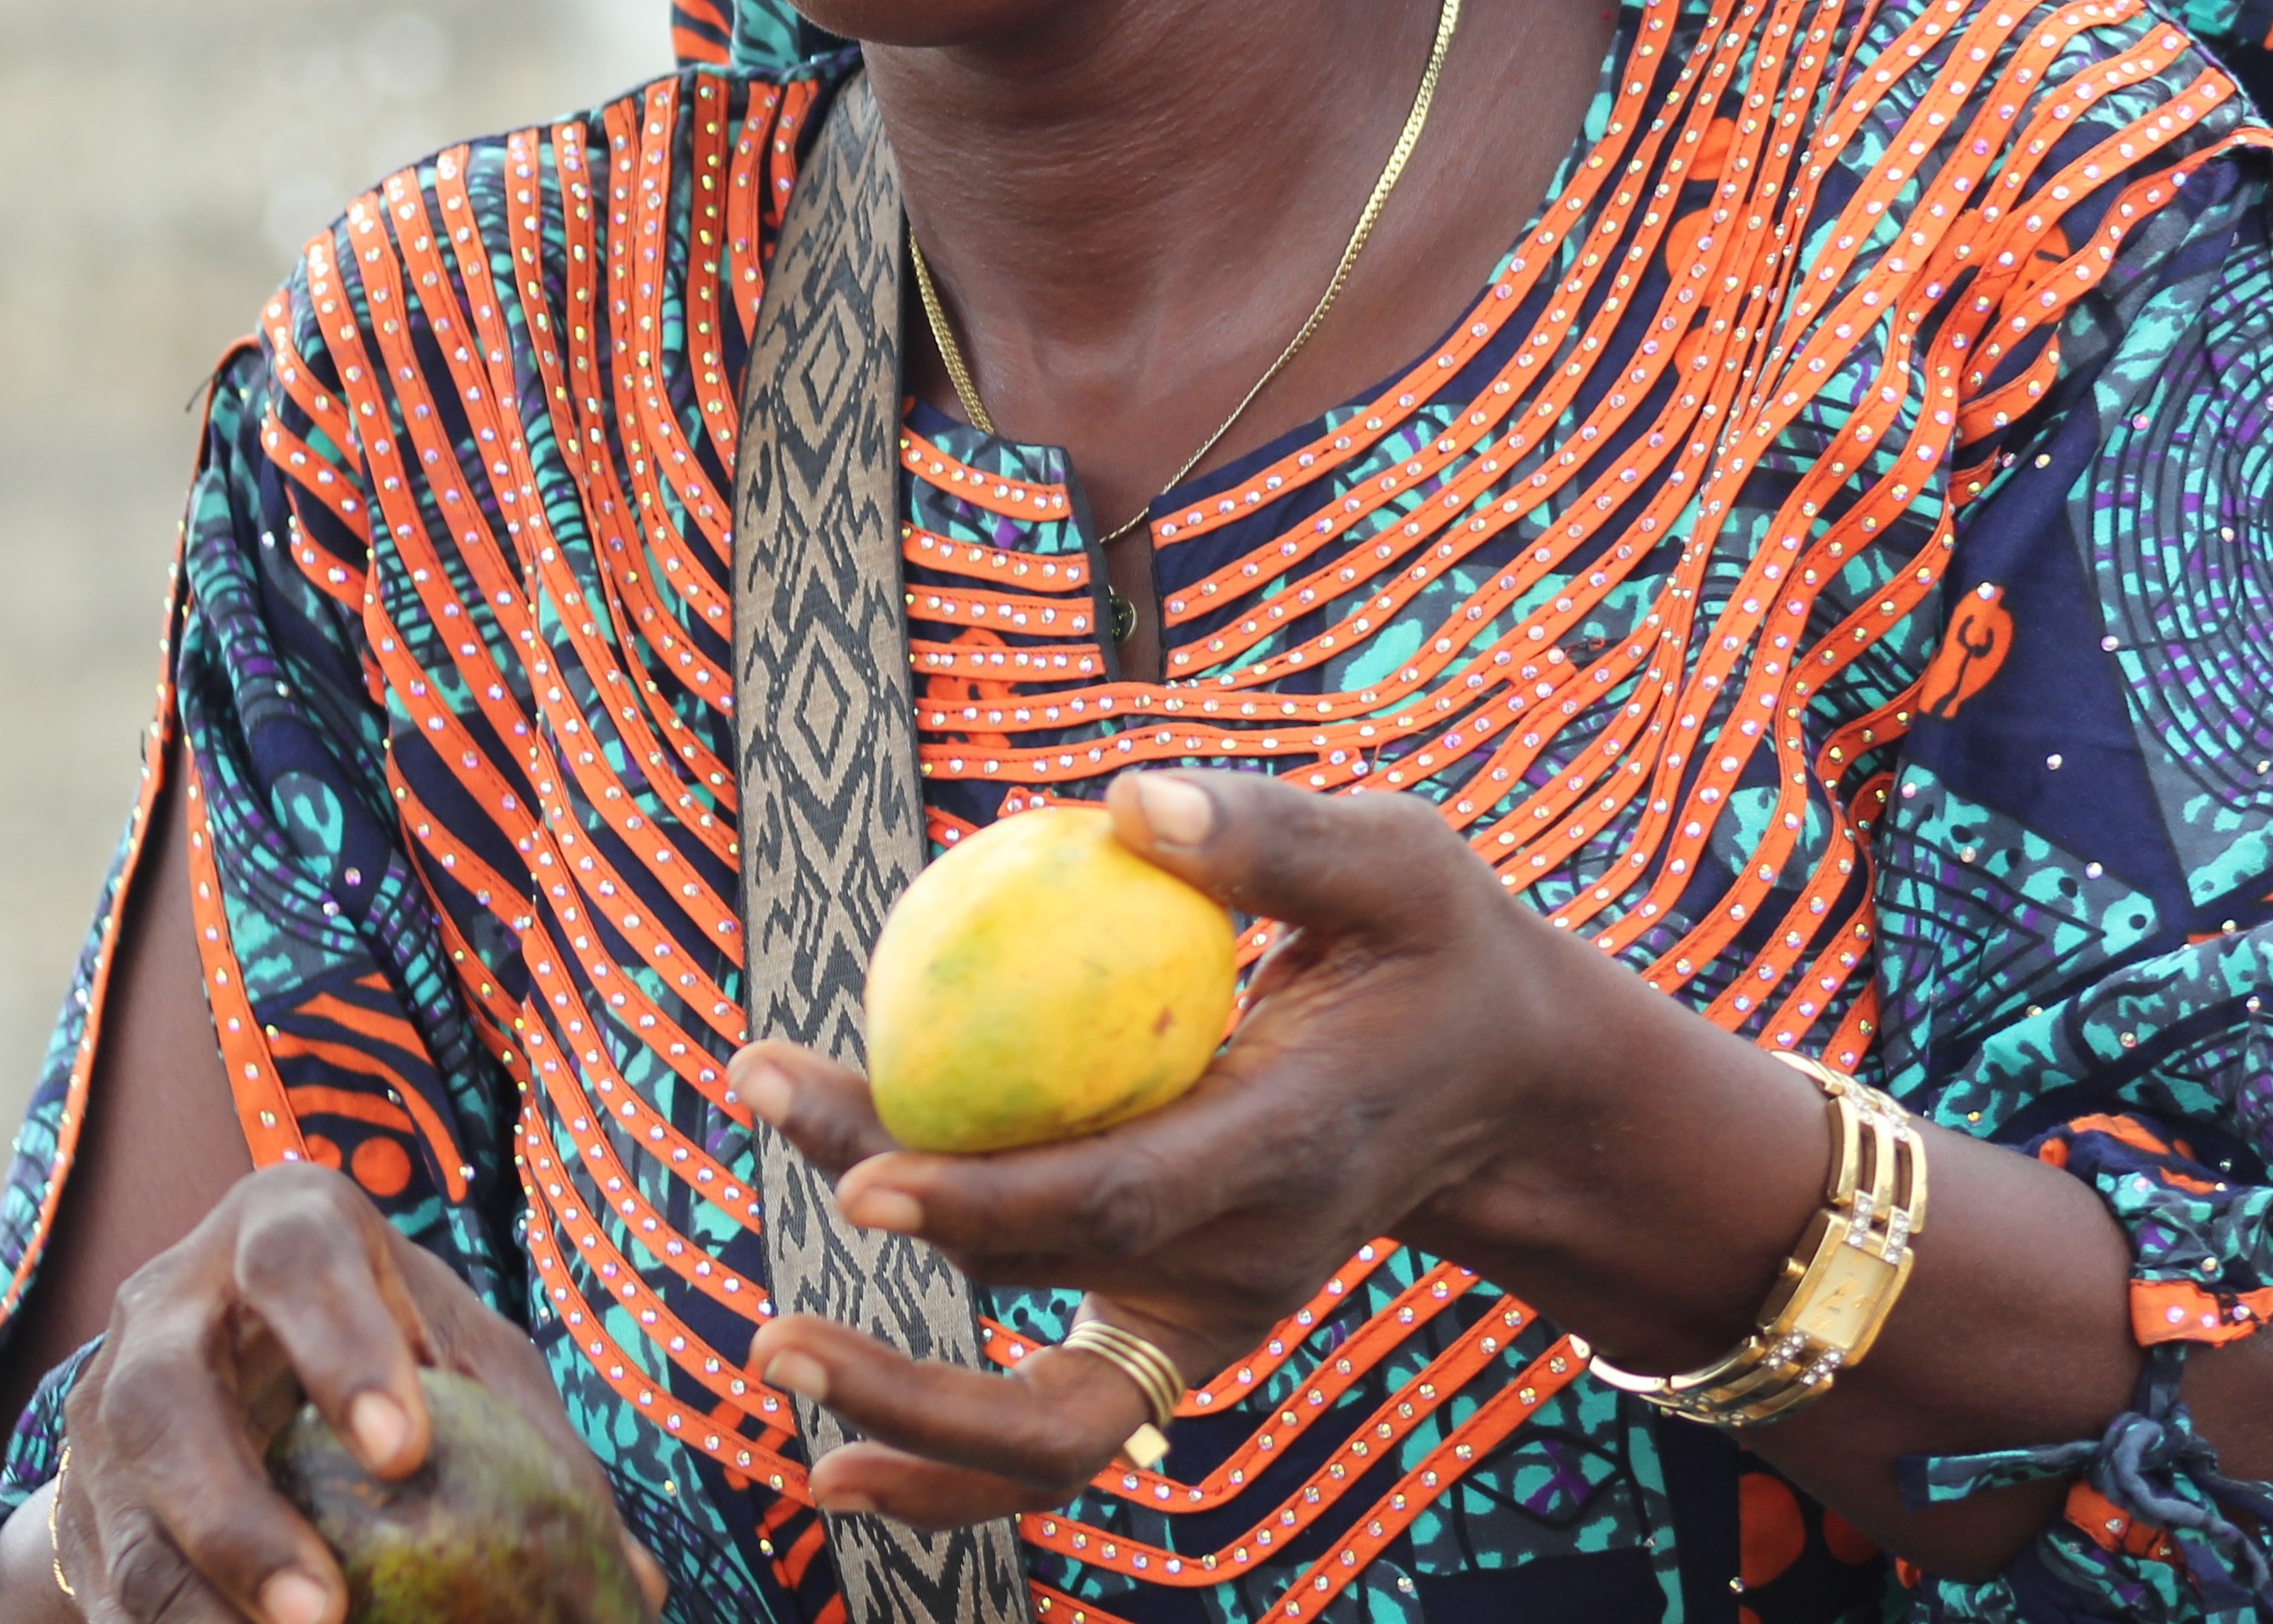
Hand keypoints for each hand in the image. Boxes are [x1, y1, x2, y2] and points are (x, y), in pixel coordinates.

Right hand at [0, 1161, 667, 1623]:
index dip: (340, 1347)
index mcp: (275, 1230)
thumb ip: (535, 1448)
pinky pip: (114, 1599)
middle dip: (236, 1513)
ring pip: (125, 1519)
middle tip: (326, 1611)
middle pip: (163, 1399)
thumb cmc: (387, 1352)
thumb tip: (633, 1587)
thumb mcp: (461, 1360)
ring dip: (200, 1607)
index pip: (294, 1261)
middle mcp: (166, 1306)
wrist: (231, 1369)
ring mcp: (102, 1412)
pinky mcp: (82, 1512)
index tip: (405, 1452)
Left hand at [728, 769, 1622, 1528]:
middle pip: (1041, 1271)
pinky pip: (1056, 1426)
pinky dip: (951, 1462)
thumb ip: (1273, 834)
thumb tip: (1127, 804)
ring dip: (905, 1389)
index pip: (1118, 1196)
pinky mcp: (1177, 1335)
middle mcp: (1244, 1260)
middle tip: (764, 1121)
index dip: (986, 1199)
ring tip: (775, 1342)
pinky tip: (836, 1466)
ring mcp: (1210, 1317)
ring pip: (1042, 1386)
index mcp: (1287, 1146)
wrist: (1508, 1100)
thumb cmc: (1438, 955)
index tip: (860, 1174)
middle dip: (894, 1231)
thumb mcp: (1403, 864)